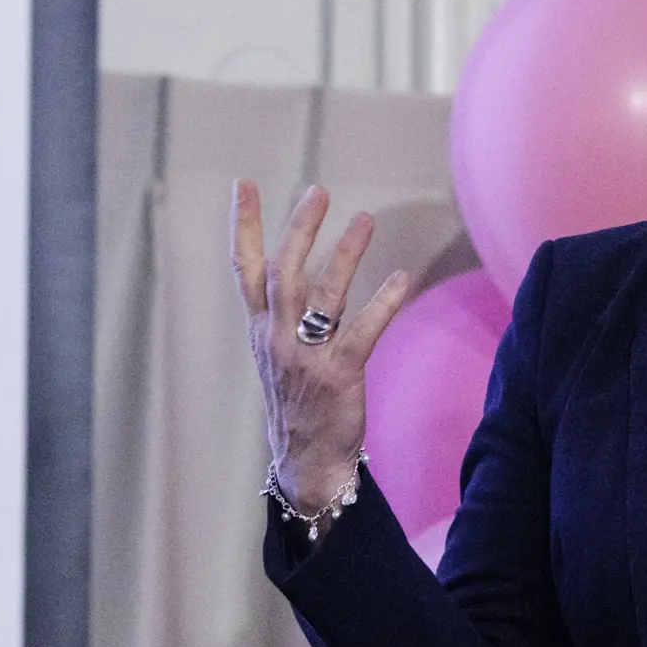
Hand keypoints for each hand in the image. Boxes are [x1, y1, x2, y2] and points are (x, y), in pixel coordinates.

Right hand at [232, 180, 409, 512]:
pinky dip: (383, 301)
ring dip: (344, 254)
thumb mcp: (278, 354)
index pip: (244, 268)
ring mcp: (306, 355)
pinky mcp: (339, 374)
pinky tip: (402, 276)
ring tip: (365, 219)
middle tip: (317, 191)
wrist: (305, 461)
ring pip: (322, 294)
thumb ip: (283, 314)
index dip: (244, 225)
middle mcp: (277, 337)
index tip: (244, 185)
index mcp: (261, 329)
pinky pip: (363, 330)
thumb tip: (295, 274)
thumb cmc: (298, 403)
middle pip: (283, 271)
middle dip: (299, 228)